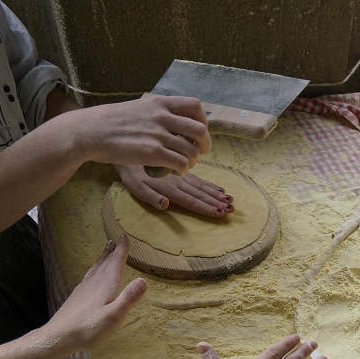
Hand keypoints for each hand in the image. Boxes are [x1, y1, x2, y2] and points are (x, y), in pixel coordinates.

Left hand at [40, 236, 145, 354]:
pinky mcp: (77, 296)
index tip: (124, 236)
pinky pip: (88, 276)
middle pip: (105, 263)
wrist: (59, 336)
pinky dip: (94, 269)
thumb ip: (128, 298)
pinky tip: (92, 274)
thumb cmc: (89, 329)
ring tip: (106, 250)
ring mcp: (84, 288)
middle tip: (117, 240)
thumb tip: (144, 280)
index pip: (115, 263)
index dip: (121, 250)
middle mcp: (94, 283)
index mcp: (106, 285)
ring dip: (102, 258)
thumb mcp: (114, 316)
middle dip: (112, 251)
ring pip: (95, 268)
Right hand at [75, 94, 210, 173]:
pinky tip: (176, 171)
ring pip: (192, 151)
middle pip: (200, 130)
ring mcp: (157, 134)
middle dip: (205, 144)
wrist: (90, 131)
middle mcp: (161, 116)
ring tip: (184, 165)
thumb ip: (157, 111)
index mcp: (159, 103)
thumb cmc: (111, 122)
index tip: (198, 132)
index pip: (195, 106)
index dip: (202, 120)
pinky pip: (181, 163)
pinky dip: (182, 170)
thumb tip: (174, 116)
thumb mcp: (138, 107)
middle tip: (201, 152)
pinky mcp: (152, 153)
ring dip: (192, 161)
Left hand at [115, 166, 233, 216]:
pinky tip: (219, 188)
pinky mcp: (180, 170)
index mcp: (169, 188)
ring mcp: (180, 175)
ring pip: (201, 186)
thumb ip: (150, 197)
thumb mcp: (134, 186)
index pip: (191, 200)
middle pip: (200, 194)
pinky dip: (209, 184)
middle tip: (232, 208)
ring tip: (231, 200)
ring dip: (216, 194)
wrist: (127, 144)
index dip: (206, 207)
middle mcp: (178, 181)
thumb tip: (165, 204)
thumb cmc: (129, 170)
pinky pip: (198, 178)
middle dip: (216, 202)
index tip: (221, 213)